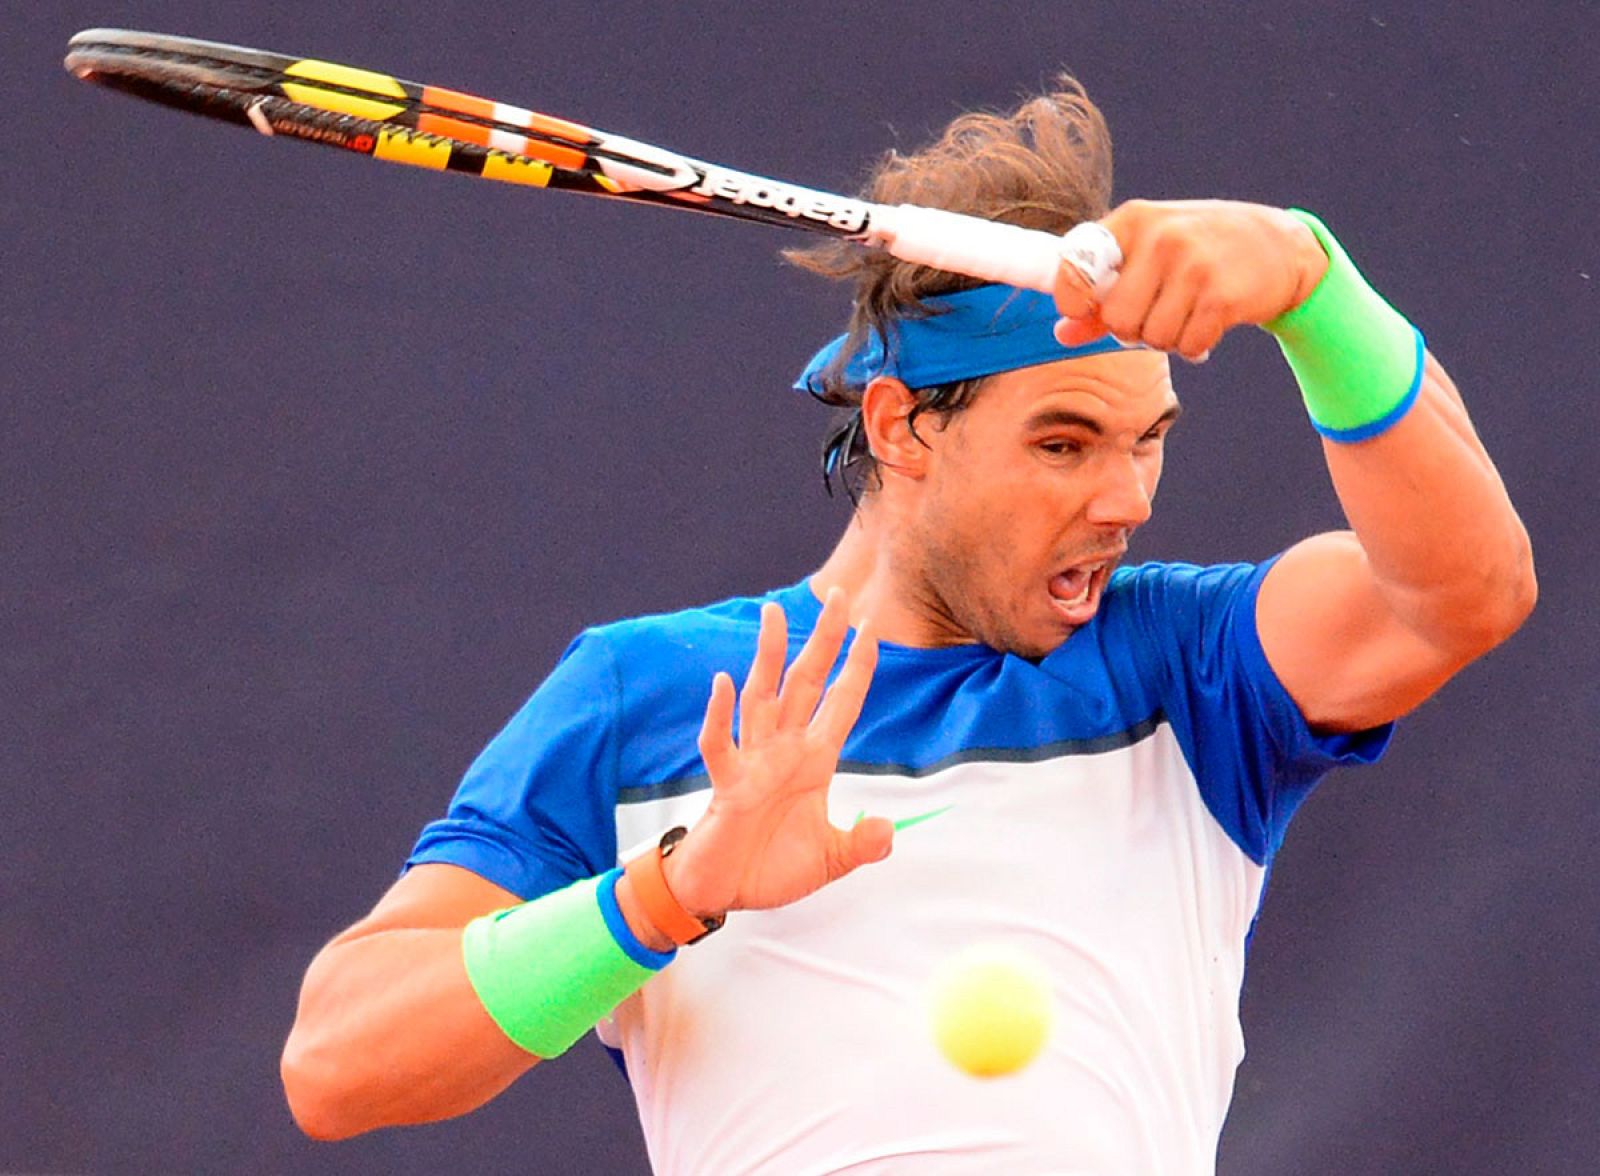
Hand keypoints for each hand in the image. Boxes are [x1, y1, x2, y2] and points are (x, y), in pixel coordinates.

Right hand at [661, 588, 889, 918]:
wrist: (723, 895)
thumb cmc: (770, 870)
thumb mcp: (830, 859)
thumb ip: (861, 844)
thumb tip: (889, 830)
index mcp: (813, 762)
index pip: (840, 704)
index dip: (855, 668)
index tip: (870, 629)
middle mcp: (783, 751)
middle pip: (805, 683)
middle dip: (822, 641)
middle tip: (836, 595)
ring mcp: (752, 764)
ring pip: (762, 698)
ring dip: (769, 657)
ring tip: (774, 615)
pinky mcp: (726, 787)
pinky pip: (720, 746)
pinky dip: (719, 716)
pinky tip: (723, 682)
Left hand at [1053, 199, 1328, 362]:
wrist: (1281, 246)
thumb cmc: (1200, 253)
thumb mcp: (1149, 258)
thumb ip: (1102, 296)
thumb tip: (1060, 334)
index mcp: (1134, 220)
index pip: (1076, 265)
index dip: (1071, 298)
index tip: (1082, 311)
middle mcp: (1162, 237)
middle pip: (1116, 318)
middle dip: (1131, 330)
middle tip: (1156, 314)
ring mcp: (1194, 265)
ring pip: (1152, 337)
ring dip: (1167, 339)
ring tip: (1187, 313)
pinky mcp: (1223, 295)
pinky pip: (1187, 344)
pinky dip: (1195, 344)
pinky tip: (1209, 322)